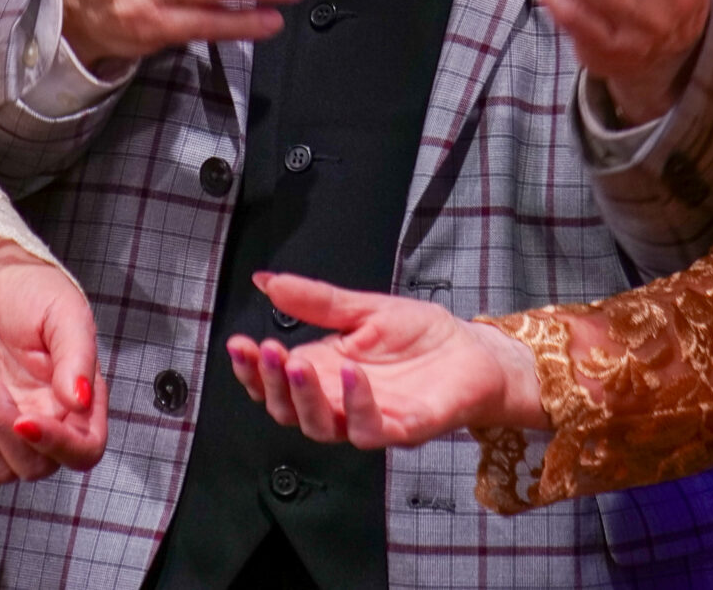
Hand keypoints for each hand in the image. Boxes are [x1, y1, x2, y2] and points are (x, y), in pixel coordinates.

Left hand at [0, 238, 107, 485]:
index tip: (25, 420)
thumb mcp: (63, 313)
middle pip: (35, 467)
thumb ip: (77, 356)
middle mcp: (50, 423)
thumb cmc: (31, 293)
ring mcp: (10, 431)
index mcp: (82, 401)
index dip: (58, 446)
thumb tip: (79, 401)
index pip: (84, 450)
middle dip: (2, 429)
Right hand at [225, 270, 546, 449]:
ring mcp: (371, 418)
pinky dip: (358, 404)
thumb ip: (315, 300)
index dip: (252, 370)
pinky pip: (372, 431)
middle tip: (267, 351)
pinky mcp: (405, 428)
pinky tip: (350, 374)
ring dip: (305, 398)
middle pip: (288, 411)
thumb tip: (265, 280)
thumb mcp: (362, 308)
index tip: (238, 344)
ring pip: (323, 428)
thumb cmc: (421, 335)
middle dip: (271, 383)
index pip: (275, 382)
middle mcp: (341, 401)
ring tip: (297, 361)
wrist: (474, 350)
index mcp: (324, 372)